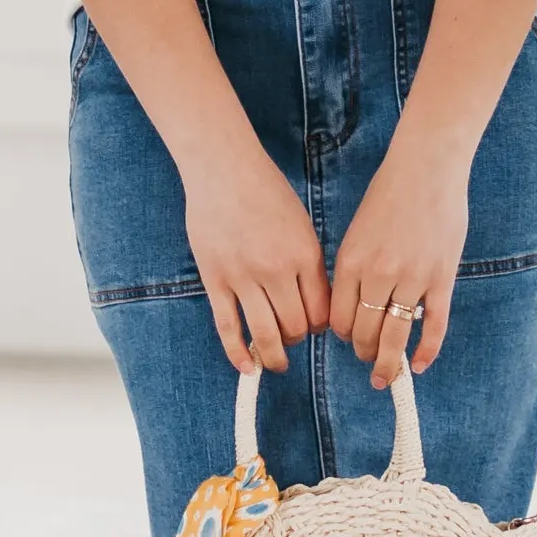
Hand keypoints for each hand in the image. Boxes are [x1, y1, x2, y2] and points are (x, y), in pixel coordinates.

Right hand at [181, 140, 328, 373]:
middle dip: (298, 339)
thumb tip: (314, 305)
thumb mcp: (301, 225)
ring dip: (274, 356)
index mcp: (304, 255)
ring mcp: (243, 277)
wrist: (223, 169)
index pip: (321, 311)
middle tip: (293, 339)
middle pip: (296, 326)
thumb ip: (309, 264)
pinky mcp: (215, 279)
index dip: (322, 327)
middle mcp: (276, 270)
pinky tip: (246, 367)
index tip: (315, 328)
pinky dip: (238, 352)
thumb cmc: (266, 192)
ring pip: (265, 333)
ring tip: (276, 363)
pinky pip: (228, 326)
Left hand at [328, 132, 471, 381]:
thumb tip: (353, 305)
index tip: (347, 337)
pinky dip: (426, 350)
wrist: (427, 167)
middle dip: (363, 351)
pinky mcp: (442, 278)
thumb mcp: (357, 231)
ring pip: (395, 336)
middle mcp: (378, 274)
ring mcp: (413, 278)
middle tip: (367, 359)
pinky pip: (433, 325)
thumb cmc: (389, 194)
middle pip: (364, 332)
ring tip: (385, 376)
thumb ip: (355, 269)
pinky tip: (418, 366)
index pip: (338, 318)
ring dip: (388, 362)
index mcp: (351, 262)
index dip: (342, 334)